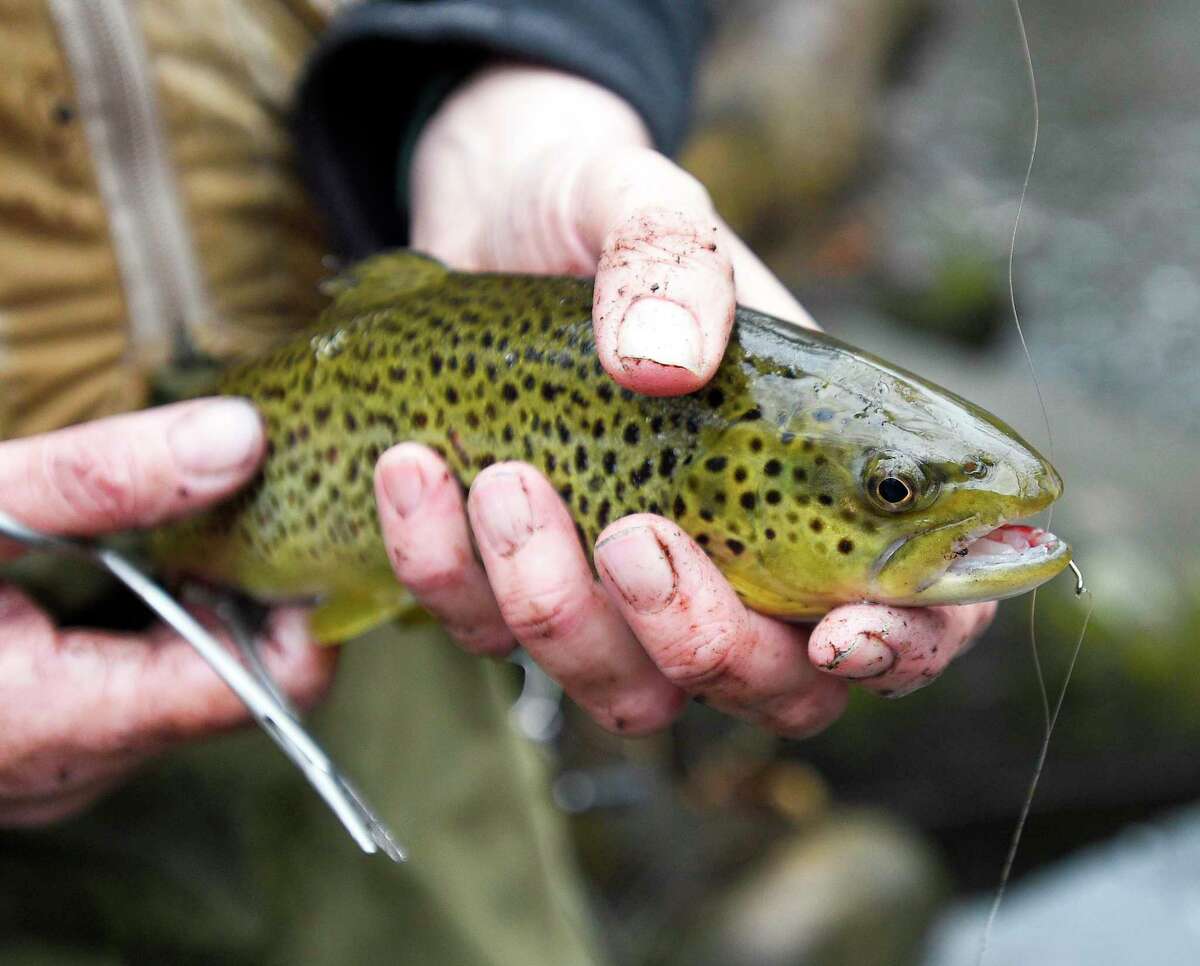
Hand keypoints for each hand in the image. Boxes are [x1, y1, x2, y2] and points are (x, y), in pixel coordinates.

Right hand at [0, 400, 335, 825]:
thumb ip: (102, 478)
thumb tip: (243, 437)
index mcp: (52, 723)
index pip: (260, 693)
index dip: (307, 609)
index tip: (321, 525)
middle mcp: (65, 770)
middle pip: (231, 691)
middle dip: (255, 598)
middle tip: (264, 500)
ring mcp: (48, 769)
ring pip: (183, 692)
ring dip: (202, 608)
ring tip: (201, 520)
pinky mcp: (35, 747)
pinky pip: (133, 693)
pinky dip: (155, 628)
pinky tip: (143, 563)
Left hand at [383, 64, 994, 735]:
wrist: (481, 217)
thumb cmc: (594, 211)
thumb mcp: (639, 203)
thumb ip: (671, 260)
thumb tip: (664, 365)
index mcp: (820, 472)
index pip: (917, 611)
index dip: (905, 649)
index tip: (840, 627)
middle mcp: (738, 551)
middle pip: (771, 688)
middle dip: (700, 639)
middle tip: (635, 537)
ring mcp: (625, 585)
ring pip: (629, 692)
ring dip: (560, 610)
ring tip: (506, 482)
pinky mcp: (518, 583)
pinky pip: (490, 636)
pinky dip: (447, 570)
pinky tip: (413, 472)